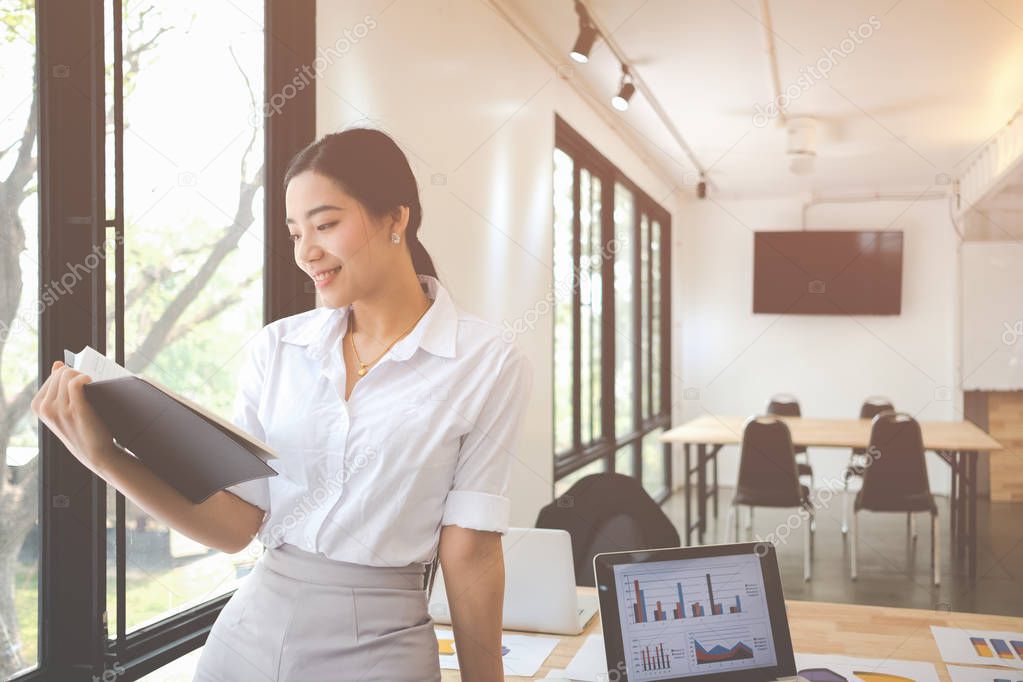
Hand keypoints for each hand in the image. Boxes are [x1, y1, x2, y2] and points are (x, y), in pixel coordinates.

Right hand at [31, 360, 116, 475]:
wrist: (96, 453)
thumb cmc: (82, 429)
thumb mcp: (63, 409)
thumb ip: (58, 387)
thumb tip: (58, 364)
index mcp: (38, 406)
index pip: (53, 376)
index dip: (70, 376)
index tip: (80, 385)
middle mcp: (45, 407)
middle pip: (61, 373)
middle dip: (76, 374)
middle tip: (89, 384)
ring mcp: (58, 409)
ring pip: (68, 375)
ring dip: (82, 375)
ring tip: (92, 385)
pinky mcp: (74, 409)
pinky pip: (75, 382)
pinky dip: (84, 377)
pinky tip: (92, 381)